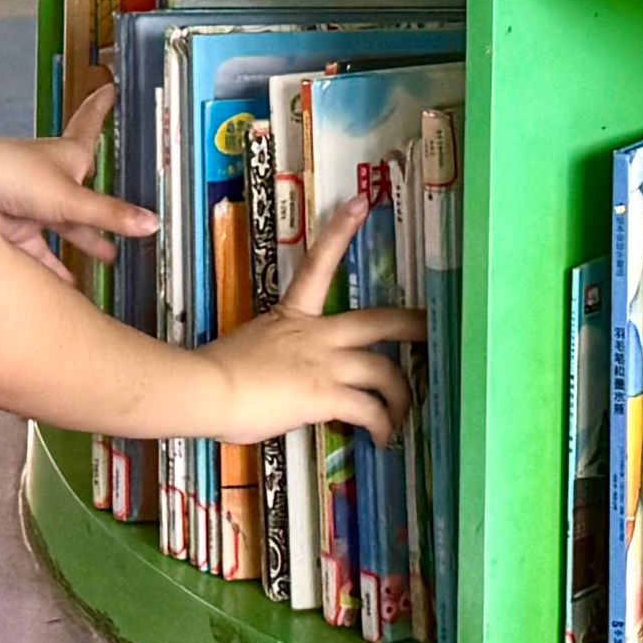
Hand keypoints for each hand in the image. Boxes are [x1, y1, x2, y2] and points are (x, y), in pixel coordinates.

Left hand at [0, 84, 151, 275]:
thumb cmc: (10, 173)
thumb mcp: (68, 198)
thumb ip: (108, 215)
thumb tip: (151, 223)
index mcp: (71, 157)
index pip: (92, 124)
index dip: (102, 107)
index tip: (112, 90)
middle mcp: (55, 179)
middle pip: (87, 191)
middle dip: (106, 204)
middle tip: (127, 212)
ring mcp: (36, 205)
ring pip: (67, 226)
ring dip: (87, 241)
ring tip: (110, 256)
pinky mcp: (18, 230)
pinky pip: (43, 253)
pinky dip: (56, 268)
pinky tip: (70, 285)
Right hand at [200, 192, 415, 446]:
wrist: (206, 388)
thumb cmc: (215, 373)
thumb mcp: (250, 352)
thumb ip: (276, 359)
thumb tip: (283, 383)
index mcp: (292, 315)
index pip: (318, 264)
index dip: (340, 231)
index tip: (359, 202)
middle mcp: (316, 334)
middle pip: (380, 322)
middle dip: (413, 325)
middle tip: (435, 329)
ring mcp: (324, 363)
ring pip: (385, 373)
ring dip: (400, 398)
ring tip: (400, 419)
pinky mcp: (326, 394)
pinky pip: (369, 410)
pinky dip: (381, 426)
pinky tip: (380, 440)